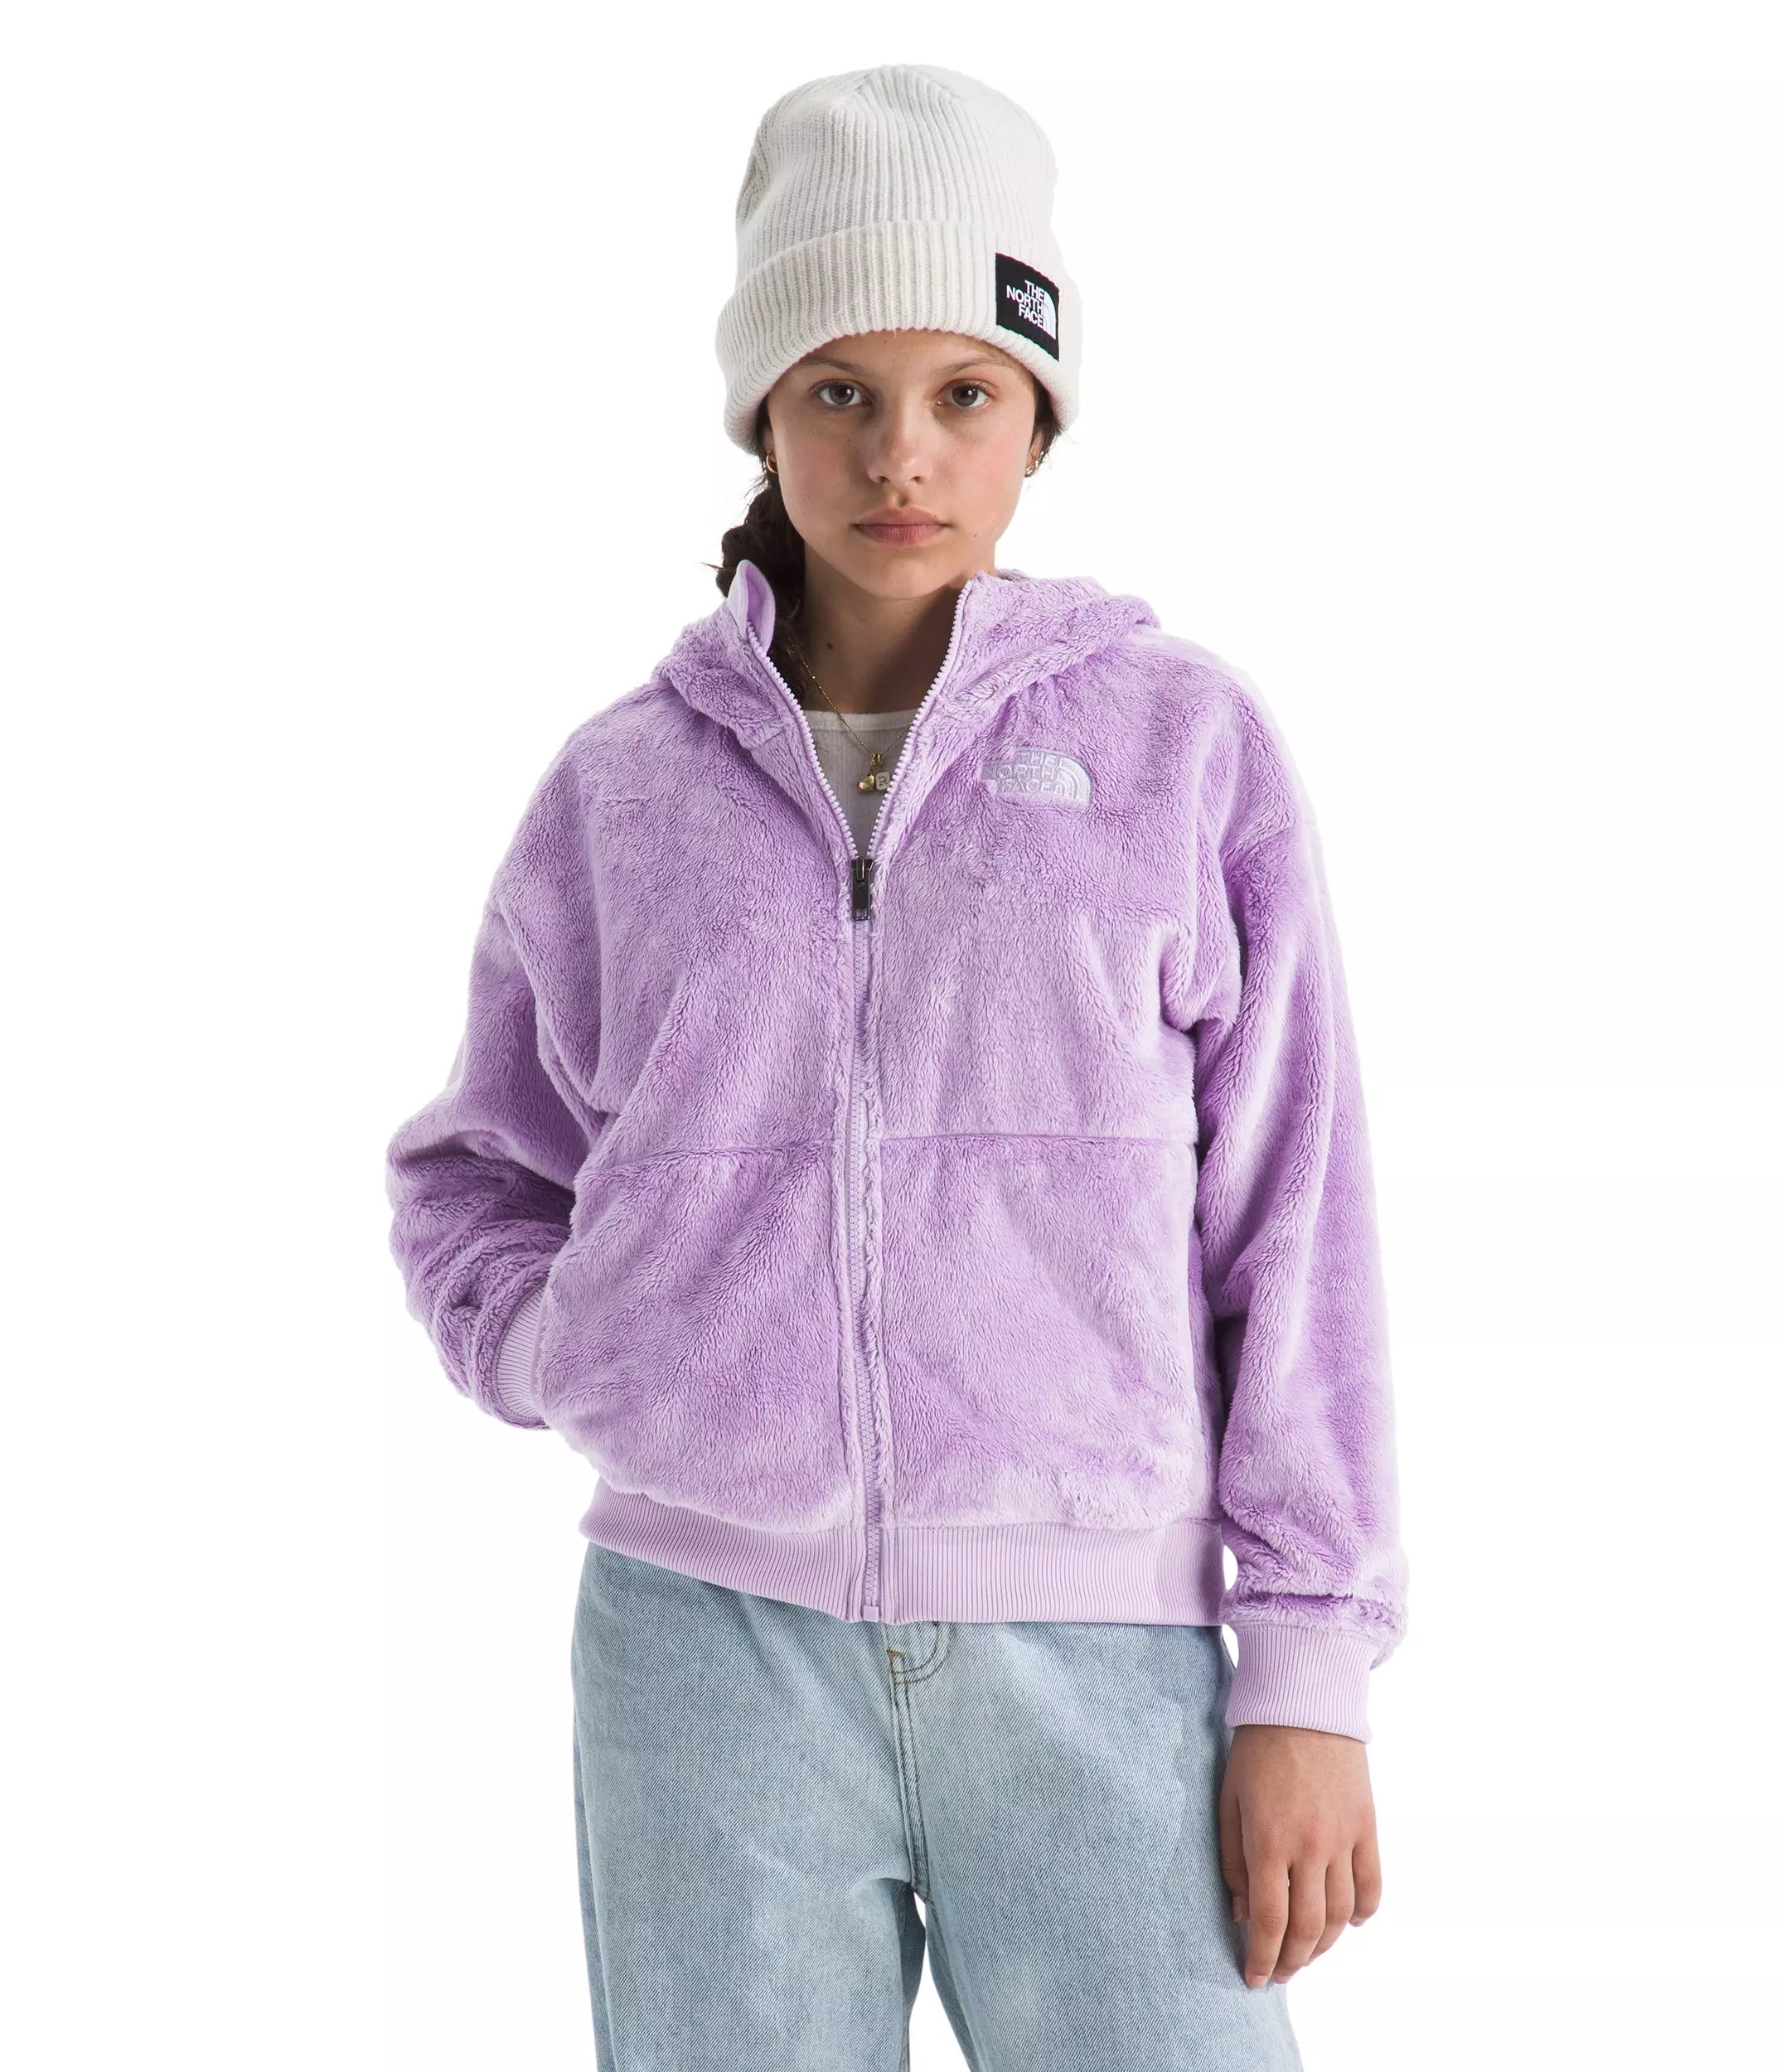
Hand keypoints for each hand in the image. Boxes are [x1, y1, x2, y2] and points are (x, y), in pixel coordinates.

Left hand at [1217, 1722, 1381, 1987]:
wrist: (1305, 1702)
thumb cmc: (1256, 1748)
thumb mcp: (1229, 1800)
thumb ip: (1232, 1860)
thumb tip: (1241, 1913)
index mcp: (1269, 1840)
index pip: (1268, 1920)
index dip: (1260, 1957)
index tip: (1254, 1978)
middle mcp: (1310, 1847)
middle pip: (1308, 1928)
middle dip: (1291, 1960)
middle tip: (1279, 1972)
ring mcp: (1343, 1838)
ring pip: (1342, 1915)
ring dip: (1325, 1945)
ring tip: (1308, 1954)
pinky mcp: (1367, 1826)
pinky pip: (1372, 1885)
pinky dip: (1364, 1912)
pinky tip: (1351, 1923)